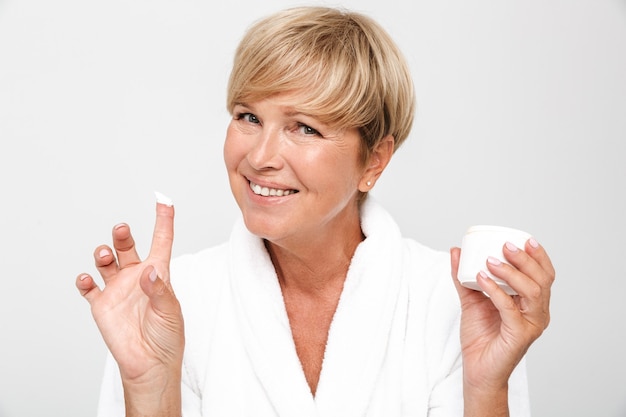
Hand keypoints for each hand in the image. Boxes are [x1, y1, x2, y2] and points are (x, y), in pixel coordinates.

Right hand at [76, 201, 183, 391]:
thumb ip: (159, 290)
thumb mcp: (170, 311)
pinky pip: (88, 287)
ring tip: (105, 257)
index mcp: (158, 273)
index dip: (163, 220)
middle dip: (122, 235)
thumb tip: (148, 270)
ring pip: (106, 261)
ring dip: (102, 254)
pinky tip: (86, 279)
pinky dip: (84, 280)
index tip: (163, 199)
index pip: (161, 240)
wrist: (150, 364)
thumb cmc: (167, 337)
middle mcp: (137, 277)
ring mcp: (118, 289)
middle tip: (121, 231)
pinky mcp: (102, 305)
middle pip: (127, 246)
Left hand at [450, 239, 553, 399]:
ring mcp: (531, 324)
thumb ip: (462, 276)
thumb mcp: (470, 299)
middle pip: (542, 279)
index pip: (544, 274)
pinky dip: (495, 290)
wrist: (477, 369)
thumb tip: (455, 251)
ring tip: (489, 261)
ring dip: (510, 272)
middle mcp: (537, 312)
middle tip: (504, 246)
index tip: (523, 238)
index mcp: (532, 302)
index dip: (537, 255)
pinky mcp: (519, 335)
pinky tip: (481, 278)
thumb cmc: (480, 336)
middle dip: (525, 259)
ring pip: (531, 291)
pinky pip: (510, 308)